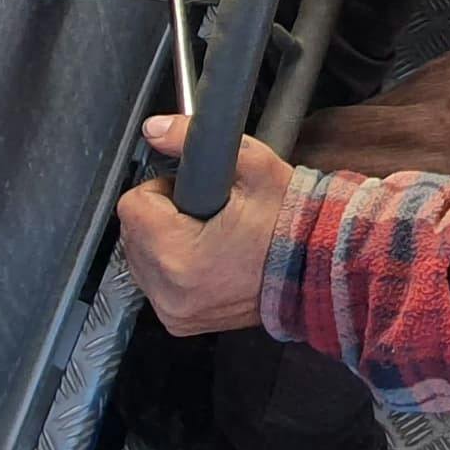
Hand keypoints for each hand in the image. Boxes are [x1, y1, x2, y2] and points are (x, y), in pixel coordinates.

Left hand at [113, 116, 292, 335]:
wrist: (316, 269)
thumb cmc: (288, 223)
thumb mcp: (251, 165)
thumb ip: (193, 140)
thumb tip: (155, 128)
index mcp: (179, 257)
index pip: (133, 206)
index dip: (164, 191)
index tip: (196, 194)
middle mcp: (169, 293)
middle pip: (133, 233)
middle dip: (162, 218)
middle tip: (206, 215)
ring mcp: (174, 312)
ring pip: (140, 258)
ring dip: (163, 243)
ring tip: (209, 238)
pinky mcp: (179, 322)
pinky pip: (155, 282)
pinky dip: (172, 267)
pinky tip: (206, 259)